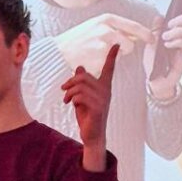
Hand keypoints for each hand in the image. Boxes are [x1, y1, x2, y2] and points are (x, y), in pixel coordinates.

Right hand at [55, 13, 151, 79]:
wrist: (60, 50)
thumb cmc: (78, 39)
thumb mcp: (96, 26)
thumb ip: (115, 28)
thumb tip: (135, 34)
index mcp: (107, 19)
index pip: (133, 26)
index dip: (146, 34)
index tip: (153, 40)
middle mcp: (107, 28)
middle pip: (130, 44)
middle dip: (125, 49)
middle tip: (113, 50)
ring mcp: (103, 43)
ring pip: (121, 54)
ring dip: (114, 56)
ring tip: (98, 53)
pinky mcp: (99, 56)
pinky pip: (110, 63)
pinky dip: (103, 64)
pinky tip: (92, 59)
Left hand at [61, 43, 118, 163]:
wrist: (91, 136)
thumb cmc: (87, 117)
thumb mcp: (82, 97)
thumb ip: (81, 83)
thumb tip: (79, 67)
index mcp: (104, 87)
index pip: (109, 69)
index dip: (112, 56)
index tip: (117, 44)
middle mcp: (105, 92)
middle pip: (84, 76)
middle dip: (70, 82)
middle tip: (64, 90)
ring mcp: (103, 100)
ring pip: (80, 86)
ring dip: (69, 92)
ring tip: (66, 100)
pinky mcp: (98, 108)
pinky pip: (80, 96)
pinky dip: (71, 98)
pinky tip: (70, 104)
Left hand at [146, 9, 181, 96]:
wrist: (154, 79)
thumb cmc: (154, 62)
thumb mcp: (151, 41)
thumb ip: (156, 28)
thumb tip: (160, 16)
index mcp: (177, 32)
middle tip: (170, 24)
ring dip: (178, 31)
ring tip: (165, 37)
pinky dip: (176, 41)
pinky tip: (167, 46)